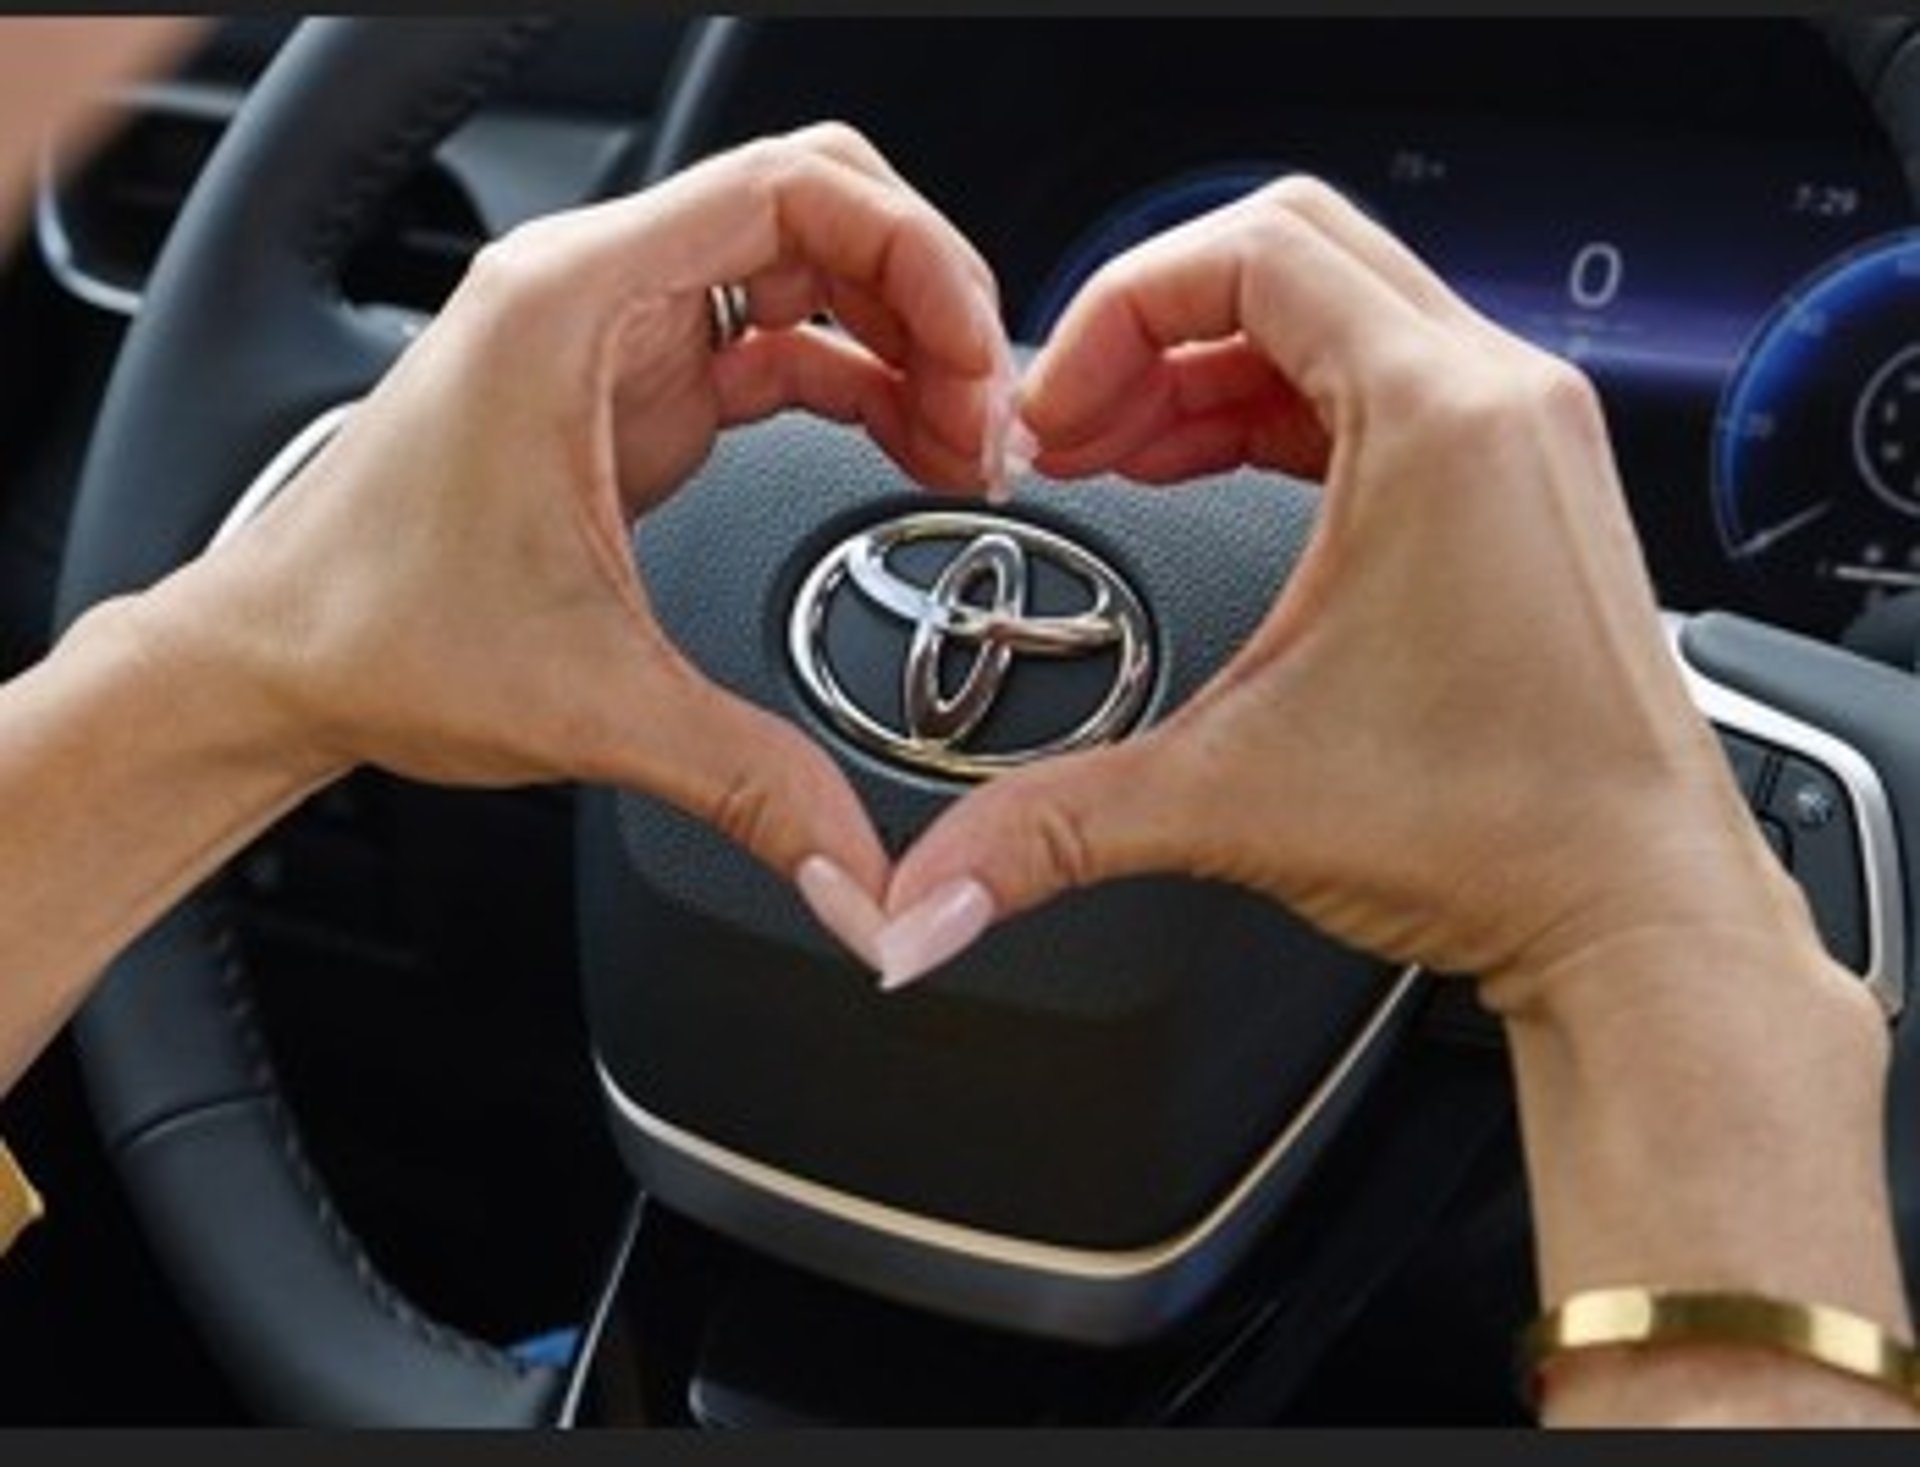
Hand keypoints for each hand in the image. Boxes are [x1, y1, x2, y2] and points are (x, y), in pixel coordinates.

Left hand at [139, 122, 1015, 951]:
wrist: (278, 663)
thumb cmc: (371, 630)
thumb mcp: (592, 705)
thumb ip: (750, 785)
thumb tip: (865, 876)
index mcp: (574, 307)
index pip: (793, 187)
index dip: (918, 257)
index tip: (977, 358)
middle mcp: (592, 294)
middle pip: (820, 211)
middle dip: (928, 301)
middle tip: (985, 413)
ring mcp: (613, 335)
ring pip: (807, 273)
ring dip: (902, 343)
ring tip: (962, 442)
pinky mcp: (628, 388)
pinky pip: (777, 343)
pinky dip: (856, 383)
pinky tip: (901, 445)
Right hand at [877, 176, 1813, 1009]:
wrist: (1636, 915)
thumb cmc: (1505, 835)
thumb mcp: (1229, 800)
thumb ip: (1045, 831)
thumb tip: (922, 899)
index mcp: (1441, 421)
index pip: (1251, 252)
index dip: (1117, 311)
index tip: (1054, 407)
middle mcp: (1502, 402)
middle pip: (1294, 254)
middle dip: (1155, 326)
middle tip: (1075, 423)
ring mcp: (1525, 438)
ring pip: (1339, 315)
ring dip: (1211, 366)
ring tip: (1122, 450)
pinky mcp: (1526, 488)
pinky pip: (1383, 383)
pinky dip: (1278, 406)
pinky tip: (1209, 470)